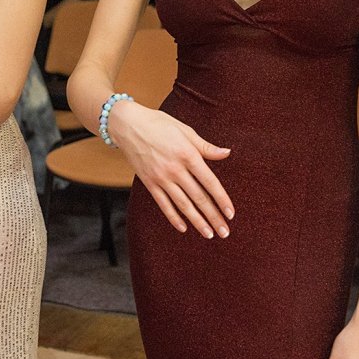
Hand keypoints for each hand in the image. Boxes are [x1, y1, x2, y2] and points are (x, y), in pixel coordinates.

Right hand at [110, 102, 232, 238]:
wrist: (128, 125)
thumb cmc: (159, 124)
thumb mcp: (185, 130)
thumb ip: (206, 147)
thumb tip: (227, 153)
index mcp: (188, 154)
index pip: (210, 182)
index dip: (222, 199)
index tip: (230, 214)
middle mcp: (176, 169)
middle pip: (199, 197)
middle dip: (213, 216)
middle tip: (224, 232)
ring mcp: (161, 178)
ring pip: (183, 205)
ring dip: (197, 222)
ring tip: (209, 234)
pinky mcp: (149, 183)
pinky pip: (163, 204)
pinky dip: (173, 217)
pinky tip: (183, 228)